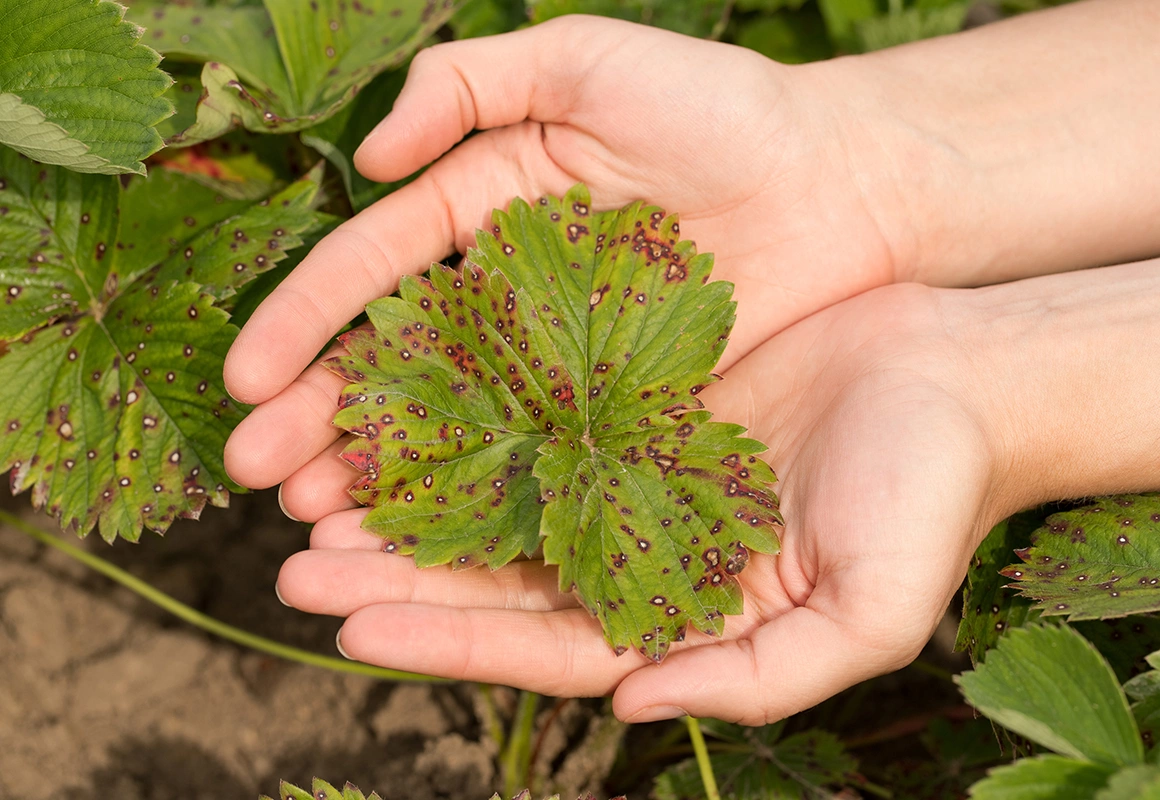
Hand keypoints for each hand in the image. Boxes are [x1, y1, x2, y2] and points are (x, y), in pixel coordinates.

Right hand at [222, 15, 912, 500]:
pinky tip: (427, 530)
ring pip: (453, 416)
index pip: (375, 267)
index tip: (248, 379)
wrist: (847, 185)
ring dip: (381, 464)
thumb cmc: (726, 110)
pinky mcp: (618, 405)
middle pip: (396, 356)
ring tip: (314, 517)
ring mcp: (562, 355)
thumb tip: (370, 151)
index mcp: (486, 206)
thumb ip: (473, 83)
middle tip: (256, 474)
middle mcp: (509, 288)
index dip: (307, 319)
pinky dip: (480, 489)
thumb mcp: (589, 62)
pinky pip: (536, 451)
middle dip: (320, 412)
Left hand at [274, 282, 1008, 723]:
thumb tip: (630, 709)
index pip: (543, 645)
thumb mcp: (867, 612)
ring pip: (502, 496)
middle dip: (398, 577)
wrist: (960, 372)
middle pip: (499, 577)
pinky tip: (405, 404)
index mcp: (682, 616)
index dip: (447, 642)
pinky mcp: (638, 395)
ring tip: (316, 494)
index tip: (349, 626)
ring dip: (414, 502)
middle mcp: (644, 549)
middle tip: (296, 561)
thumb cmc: (930, 494)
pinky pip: (539, 410)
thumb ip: (759, 680)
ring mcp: (634, 469)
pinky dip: (472, 417)